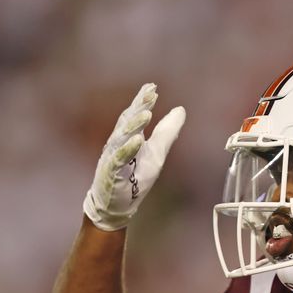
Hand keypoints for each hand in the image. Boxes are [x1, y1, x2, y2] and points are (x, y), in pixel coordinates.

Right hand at [83, 83, 185, 230]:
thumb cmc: (136, 178)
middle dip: (139, 107)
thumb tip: (180, 110)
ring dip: (135, 125)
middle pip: (128, 121)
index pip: (134, 115)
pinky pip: (119, 159)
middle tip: (150, 93)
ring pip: (123, 137)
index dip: (142, 101)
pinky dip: (128, 149)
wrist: (119, 205)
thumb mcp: (157, 152)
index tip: (152, 87)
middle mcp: (118, 144)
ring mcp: (114, 157)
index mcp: (128, 137)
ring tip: (147, 114)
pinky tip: (137, 140)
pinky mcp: (112, 173)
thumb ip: (167, 132)